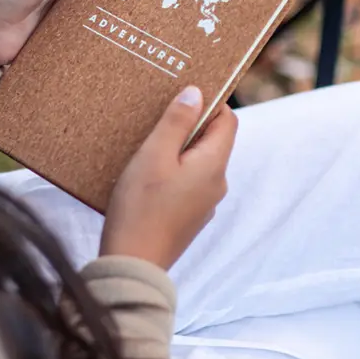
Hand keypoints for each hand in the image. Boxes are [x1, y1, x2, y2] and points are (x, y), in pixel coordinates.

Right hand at [100, 87, 237, 269]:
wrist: (132, 266)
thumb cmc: (140, 208)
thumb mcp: (154, 155)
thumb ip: (176, 122)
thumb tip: (196, 94)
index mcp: (214, 165)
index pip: (227, 120)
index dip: (209, 102)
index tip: (182, 92)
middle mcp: (216, 184)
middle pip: (212, 140)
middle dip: (189, 124)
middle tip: (158, 114)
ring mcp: (204, 203)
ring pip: (198, 162)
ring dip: (177, 148)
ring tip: (147, 143)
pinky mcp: (189, 217)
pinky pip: (187, 182)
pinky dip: (172, 170)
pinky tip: (145, 173)